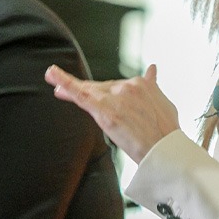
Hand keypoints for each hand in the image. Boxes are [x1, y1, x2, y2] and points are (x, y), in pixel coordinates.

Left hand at [45, 64, 178, 162]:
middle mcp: (128, 86)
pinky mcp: (104, 109)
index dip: (102, 88)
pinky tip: (52, 74)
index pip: (115, 84)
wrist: (164, 149)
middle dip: (85, 90)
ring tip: (54, 81)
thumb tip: (153, 70)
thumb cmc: (166, 132)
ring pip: (88, 90)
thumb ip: (153, 85)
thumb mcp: (164, 102)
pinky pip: (80, 94)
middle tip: (63, 88)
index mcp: (141, 84)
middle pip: (100, 88)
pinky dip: (65, 83)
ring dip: (69, 85)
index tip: (92, 88)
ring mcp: (115, 97)